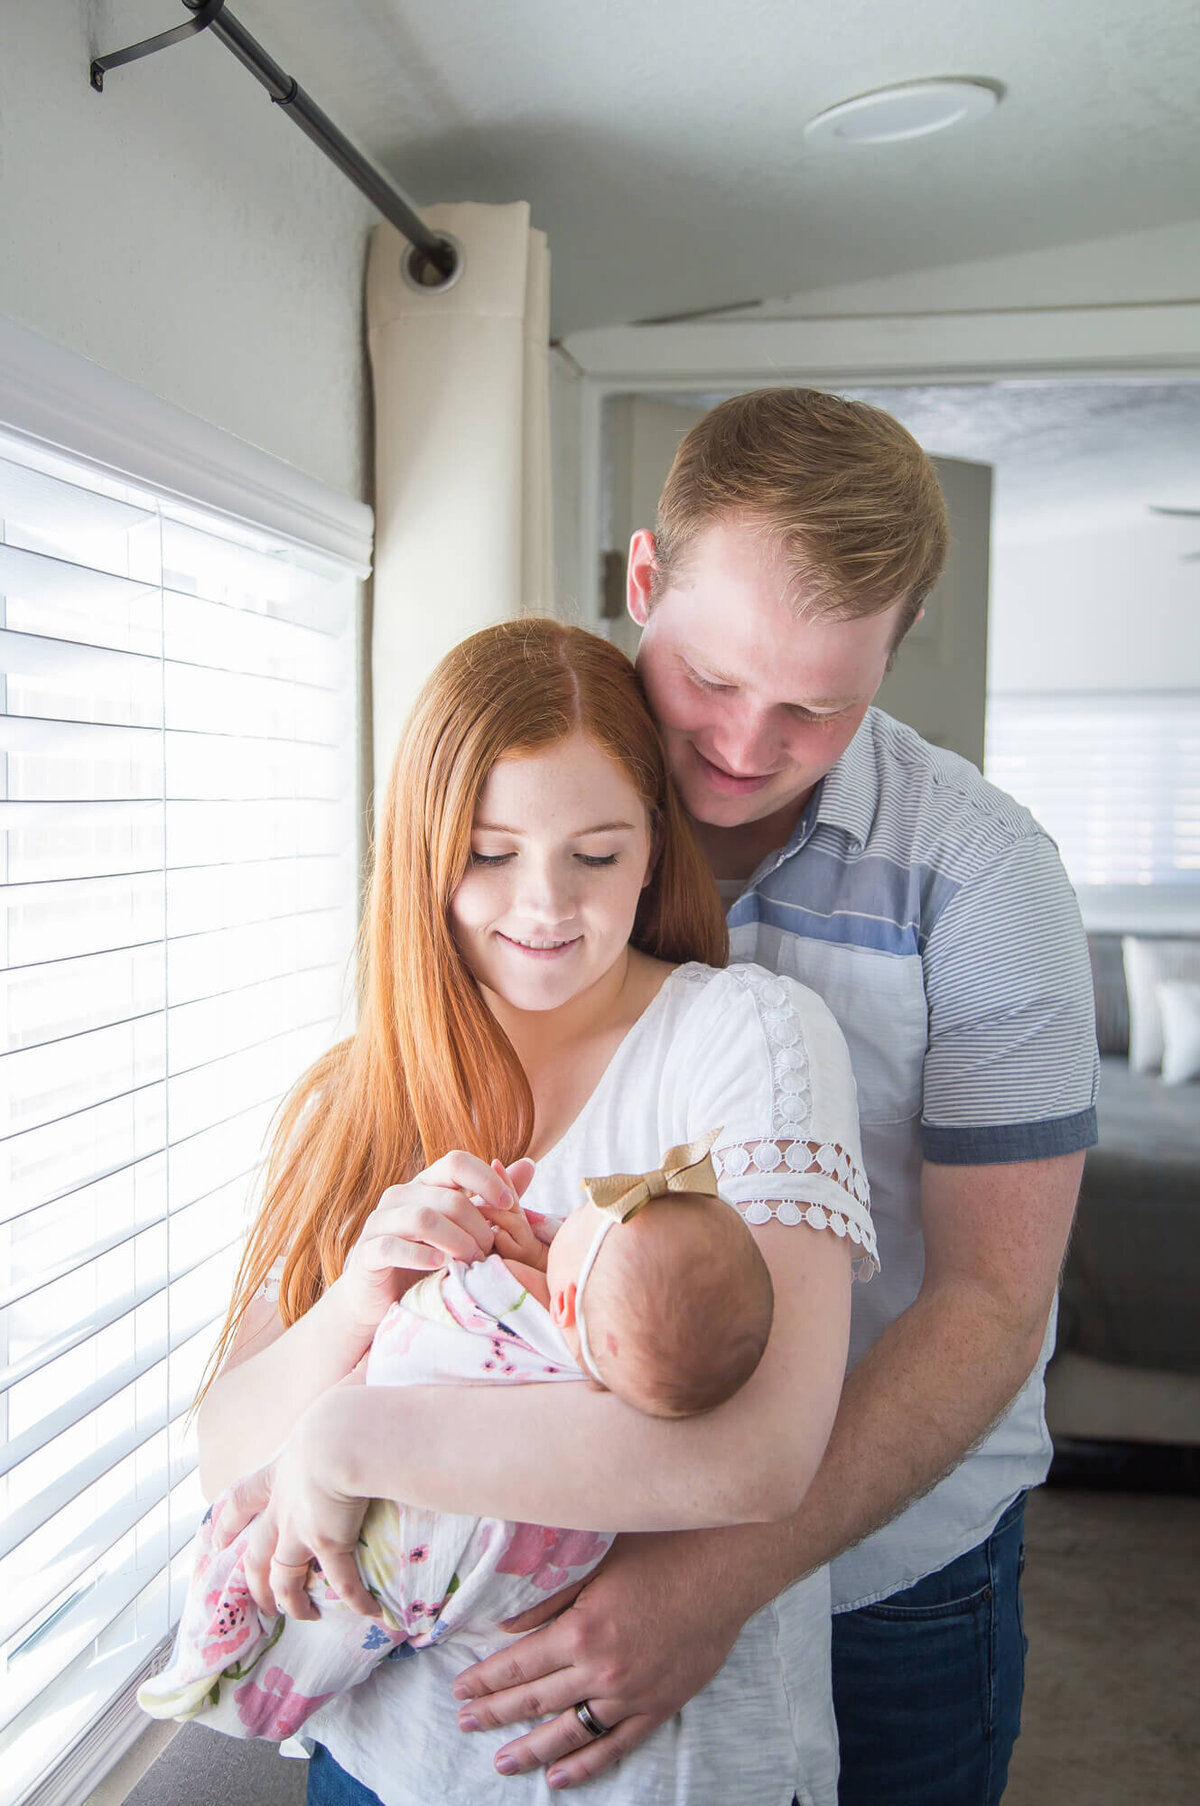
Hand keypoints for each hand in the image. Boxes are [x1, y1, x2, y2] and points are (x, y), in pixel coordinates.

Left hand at [209, 1390, 377, 1622]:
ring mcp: (300, 1529)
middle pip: (256, 1552)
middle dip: (254, 1579)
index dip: (227, 1520)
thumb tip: (367, 1361)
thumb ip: (343, 1388)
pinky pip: (341, 1583)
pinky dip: (354, 1599)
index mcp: (279, 1473)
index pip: (242, 1498)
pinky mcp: (327, 1545)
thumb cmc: (339, 1410)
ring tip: (300, 1615)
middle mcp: (283, 1507)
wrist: (345, 1434)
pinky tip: (368, 1612)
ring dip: (290, 1600)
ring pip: (283, 1577)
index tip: (215, 1538)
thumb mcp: (331, 1399)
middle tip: (258, 1601)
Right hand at [336, 1153, 535, 1330]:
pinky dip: (420, 1255)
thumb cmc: (431, 1260)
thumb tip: (530, 1164)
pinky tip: (440, 1266)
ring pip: (422, 1218)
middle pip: (447, 1198)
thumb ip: (494, 1199)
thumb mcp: (467, 1229)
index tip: (508, 1206)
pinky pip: (391, 1246)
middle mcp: (401, 1196)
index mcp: (426, 1184)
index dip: (486, 1180)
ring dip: (456, 1242)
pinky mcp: (366, 1253)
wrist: (384, 1299)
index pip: (456, 1163)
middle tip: (491, 1252)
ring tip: (472, 1262)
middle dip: (478, 1226)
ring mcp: (380, 1222)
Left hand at [451, 1533, 751, 1789]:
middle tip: (465, 1724)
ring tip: (502, 1762)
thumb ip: (548, 1598)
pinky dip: (585, 1765)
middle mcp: (600, 1671)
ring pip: (569, 1734)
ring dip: (531, 1750)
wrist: (723, 1569)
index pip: (517, 1666)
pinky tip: (559, 1777)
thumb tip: (505, 1626)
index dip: (485, 1681)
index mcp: (580, 1631)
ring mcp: (631, 1695)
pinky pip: (615, 1745)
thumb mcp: (595, 1564)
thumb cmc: (659, 1552)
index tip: (460, 1691)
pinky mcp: (659, 1707)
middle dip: (494, 1715)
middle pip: (535, 1702)